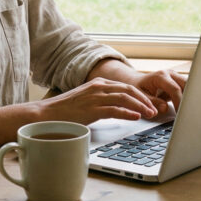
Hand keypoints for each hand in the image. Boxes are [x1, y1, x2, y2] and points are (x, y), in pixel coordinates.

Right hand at [40, 78, 158, 123]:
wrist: (45, 114)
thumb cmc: (65, 111)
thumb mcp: (87, 101)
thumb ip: (102, 102)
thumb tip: (119, 109)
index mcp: (98, 84)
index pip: (126, 86)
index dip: (141, 95)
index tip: (151, 103)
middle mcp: (98, 87)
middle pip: (129, 89)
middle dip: (145, 99)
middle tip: (155, 109)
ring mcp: (95, 97)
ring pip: (124, 98)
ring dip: (140, 106)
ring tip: (150, 114)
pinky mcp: (91, 109)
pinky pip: (114, 109)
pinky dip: (128, 112)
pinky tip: (136, 117)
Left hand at [132, 69, 185, 116]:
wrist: (137, 81)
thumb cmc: (139, 88)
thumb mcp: (141, 96)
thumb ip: (152, 102)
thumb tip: (165, 108)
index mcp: (160, 76)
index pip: (175, 89)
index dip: (179, 102)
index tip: (179, 113)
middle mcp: (170, 74)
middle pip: (186, 85)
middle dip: (188, 99)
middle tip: (186, 113)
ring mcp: (175, 77)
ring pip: (189, 86)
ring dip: (189, 98)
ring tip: (186, 111)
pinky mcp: (178, 82)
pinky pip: (187, 89)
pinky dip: (187, 98)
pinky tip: (185, 107)